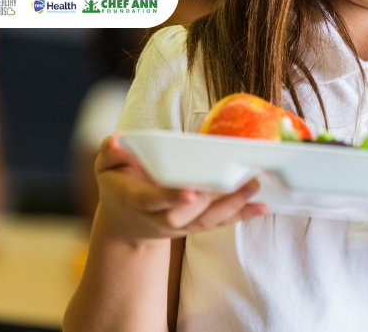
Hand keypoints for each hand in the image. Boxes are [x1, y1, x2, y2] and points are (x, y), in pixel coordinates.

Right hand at [96, 133, 267, 244]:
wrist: (125, 224)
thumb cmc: (118, 186)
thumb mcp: (105, 167)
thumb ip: (110, 153)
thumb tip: (117, 141)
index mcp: (136, 200)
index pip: (153, 200)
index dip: (171, 197)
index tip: (190, 192)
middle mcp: (159, 217)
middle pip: (186, 214)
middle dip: (211, 200)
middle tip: (234, 181)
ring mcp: (179, 225)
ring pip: (207, 220)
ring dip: (232, 205)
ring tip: (253, 187)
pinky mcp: (195, 226)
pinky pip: (220, 222)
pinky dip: (242, 215)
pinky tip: (262, 207)